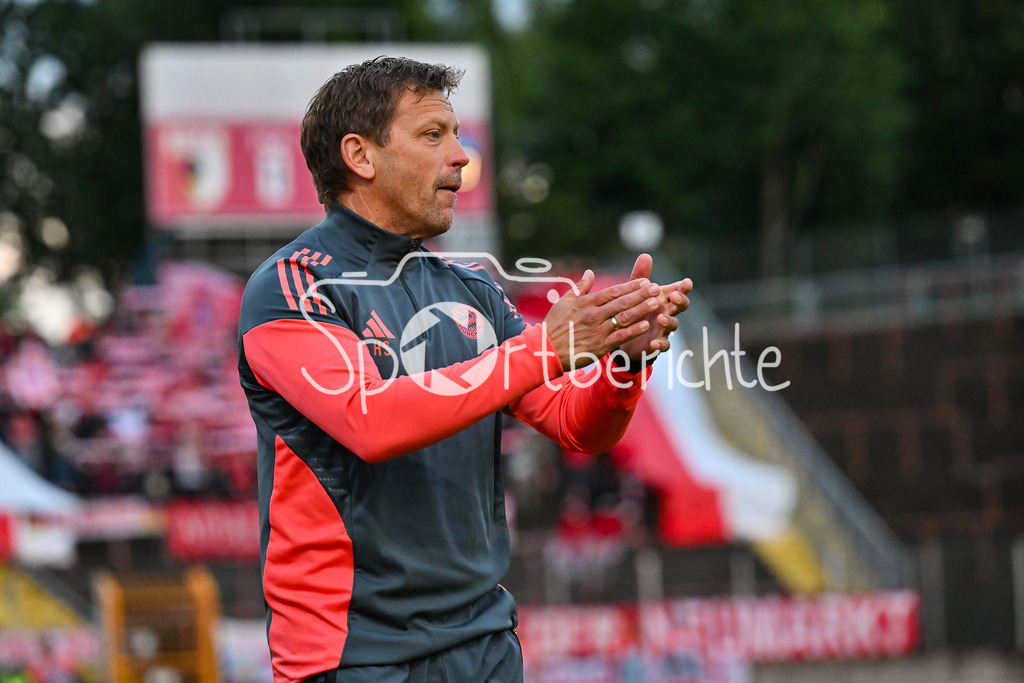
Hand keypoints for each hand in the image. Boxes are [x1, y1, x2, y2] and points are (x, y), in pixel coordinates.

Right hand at [542, 269, 661, 370]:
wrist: (546, 350)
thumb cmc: (554, 325)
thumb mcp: (564, 302)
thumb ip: (580, 287)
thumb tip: (590, 272)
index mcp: (586, 303)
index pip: (613, 292)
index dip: (630, 286)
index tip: (645, 281)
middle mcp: (593, 315)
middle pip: (622, 302)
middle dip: (641, 295)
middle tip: (657, 288)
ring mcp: (597, 331)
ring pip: (623, 318)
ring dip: (641, 309)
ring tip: (655, 303)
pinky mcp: (599, 346)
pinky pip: (620, 337)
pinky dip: (633, 330)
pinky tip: (646, 325)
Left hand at [617, 253, 692, 359]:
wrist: (624, 335)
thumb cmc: (634, 309)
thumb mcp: (634, 293)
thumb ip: (640, 276)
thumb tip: (646, 255)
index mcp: (663, 298)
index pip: (677, 290)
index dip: (684, 287)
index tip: (687, 282)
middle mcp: (667, 312)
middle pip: (680, 305)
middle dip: (680, 300)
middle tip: (675, 296)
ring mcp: (664, 328)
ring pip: (674, 325)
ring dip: (669, 321)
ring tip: (660, 318)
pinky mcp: (657, 344)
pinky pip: (664, 345)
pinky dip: (660, 344)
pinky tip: (654, 343)